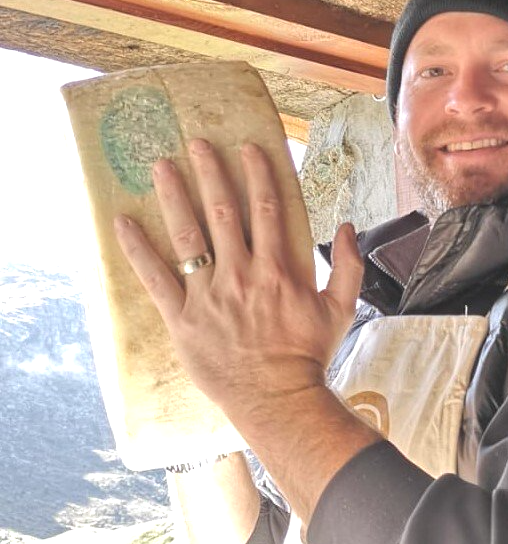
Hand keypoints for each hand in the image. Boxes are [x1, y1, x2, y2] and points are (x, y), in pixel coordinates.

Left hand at [114, 139, 364, 428]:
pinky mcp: (183, 318)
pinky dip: (138, 250)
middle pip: (223, 213)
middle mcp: (241, 274)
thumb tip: (347, 226)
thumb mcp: (339, 310)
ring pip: (188, 236)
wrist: (278, 399)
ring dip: (174, 197)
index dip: (258, 174)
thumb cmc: (307, 357)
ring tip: (161, 166)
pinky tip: (123, 223)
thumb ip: (347, 266)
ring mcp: (209, 295)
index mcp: (277, 270)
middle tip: (197, 144)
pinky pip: (156, 278)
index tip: (249, 148)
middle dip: (210, 173)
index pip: (267, 210)